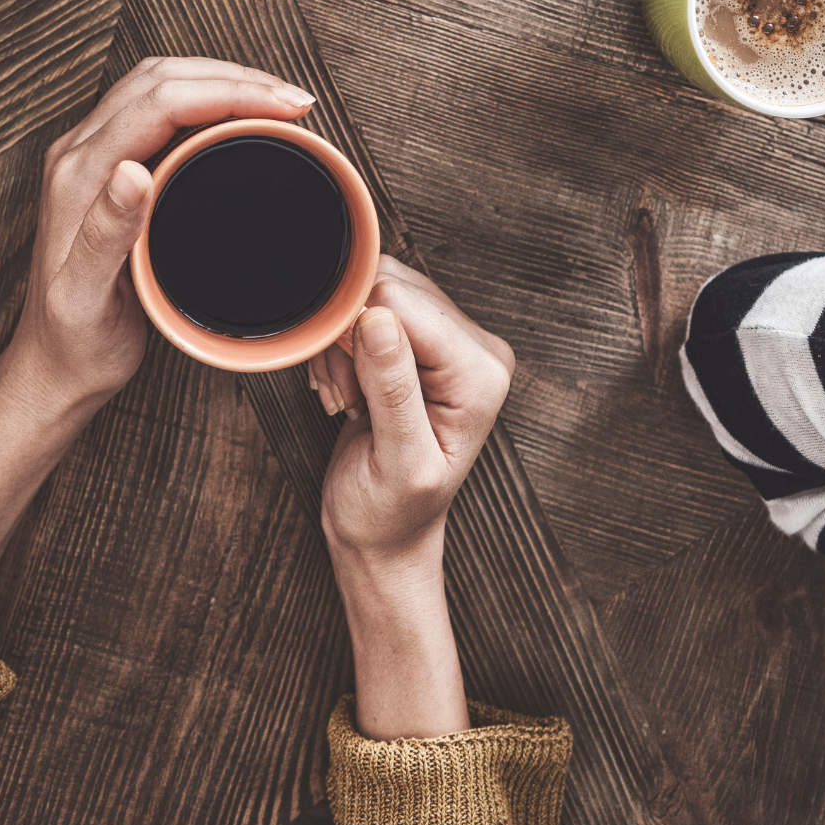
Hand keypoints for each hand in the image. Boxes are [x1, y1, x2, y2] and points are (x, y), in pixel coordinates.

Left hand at [4, 55, 318, 418]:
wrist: (50, 366)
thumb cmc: (74, 343)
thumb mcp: (87, 300)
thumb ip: (105, 235)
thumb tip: (133, 171)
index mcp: (78, 176)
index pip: (161, 103)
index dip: (229, 92)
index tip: (285, 107)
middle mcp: (78, 153)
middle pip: (161, 79)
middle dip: (235, 78)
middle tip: (295, 102)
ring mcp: (90, 156)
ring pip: (158, 83)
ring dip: (219, 80)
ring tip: (276, 100)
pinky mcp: (105, 168)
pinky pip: (156, 107)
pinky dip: (203, 97)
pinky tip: (236, 115)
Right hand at [309, 261, 512, 740]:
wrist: (384, 535)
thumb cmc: (393, 513)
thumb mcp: (397, 460)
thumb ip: (392, 388)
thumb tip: (376, 317)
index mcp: (481, 373)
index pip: (404, 305)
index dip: (357, 334)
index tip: (348, 387)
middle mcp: (475, 347)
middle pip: (389, 288)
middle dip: (349, 338)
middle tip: (348, 396)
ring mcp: (449, 341)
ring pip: (373, 293)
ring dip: (343, 344)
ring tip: (349, 396)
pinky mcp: (420, 340)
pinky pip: (367, 307)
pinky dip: (343, 345)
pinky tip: (349, 386)